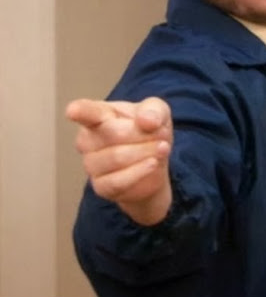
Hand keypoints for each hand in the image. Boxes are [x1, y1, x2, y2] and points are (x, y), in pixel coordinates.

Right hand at [66, 97, 172, 224]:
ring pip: (118, 157)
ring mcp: (91, 164)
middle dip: (144, 134)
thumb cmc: (149, 131)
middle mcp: (88, 139)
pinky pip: (119, 180)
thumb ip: (154, 110)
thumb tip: (146, 120)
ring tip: (162, 148)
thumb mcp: (158, 112)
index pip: (86, 111)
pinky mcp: (101, 186)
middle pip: (114, 133)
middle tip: (162, 135)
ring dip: (146, 152)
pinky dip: (141, 171)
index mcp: (99, 114)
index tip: (73, 111)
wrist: (156, 163)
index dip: (79, 111)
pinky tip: (154, 164)